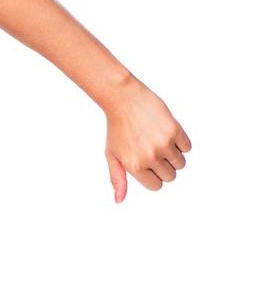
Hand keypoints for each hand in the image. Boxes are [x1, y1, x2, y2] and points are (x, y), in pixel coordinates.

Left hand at [104, 75, 191, 201]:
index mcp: (135, 166)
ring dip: (173, 156)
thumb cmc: (117, 129)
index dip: (154, 176)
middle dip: (164, 167)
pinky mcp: (174, 130)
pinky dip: (181, 143)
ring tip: (159, 142)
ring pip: (181, 163)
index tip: (147, 164)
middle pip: (170, 176)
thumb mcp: (112, 155)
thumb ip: (118, 178)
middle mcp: (150, 157)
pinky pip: (187, 147)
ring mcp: (163, 144)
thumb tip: (119, 200)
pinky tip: (167, 134)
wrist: (124, 99)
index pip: (156, 186)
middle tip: (153, 151)